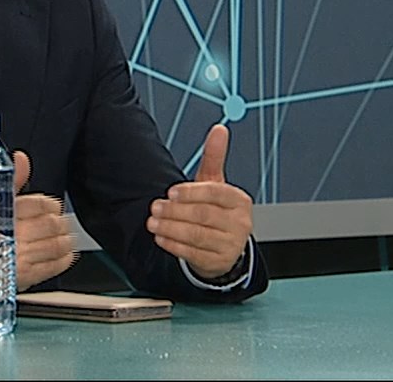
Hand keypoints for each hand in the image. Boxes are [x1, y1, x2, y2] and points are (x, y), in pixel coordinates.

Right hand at [12, 151, 76, 289]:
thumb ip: (8, 179)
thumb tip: (20, 158)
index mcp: (2, 215)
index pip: (39, 204)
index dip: (50, 205)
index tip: (53, 206)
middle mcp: (13, 237)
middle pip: (51, 225)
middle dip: (60, 222)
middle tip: (61, 222)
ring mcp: (20, 257)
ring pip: (55, 245)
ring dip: (65, 240)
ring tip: (66, 237)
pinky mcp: (25, 277)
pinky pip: (52, 267)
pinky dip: (63, 260)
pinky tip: (66, 255)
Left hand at [146, 124, 252, 279]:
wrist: (224, 246)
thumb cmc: (216, 210)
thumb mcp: (215, 183)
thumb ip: (215, 157)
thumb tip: (219, 129)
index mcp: (240, 200)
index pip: (216, 193)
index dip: (191, 192)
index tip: (170, 192)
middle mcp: (240, 223)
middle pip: (204, 215)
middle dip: (175, 211)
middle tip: (155, 208)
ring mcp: (231, 245)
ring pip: (198, 235)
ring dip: (171, 229)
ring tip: (153, 223)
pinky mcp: (218, 262)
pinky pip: (194, 254)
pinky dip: (174, 246)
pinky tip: (160, 238)